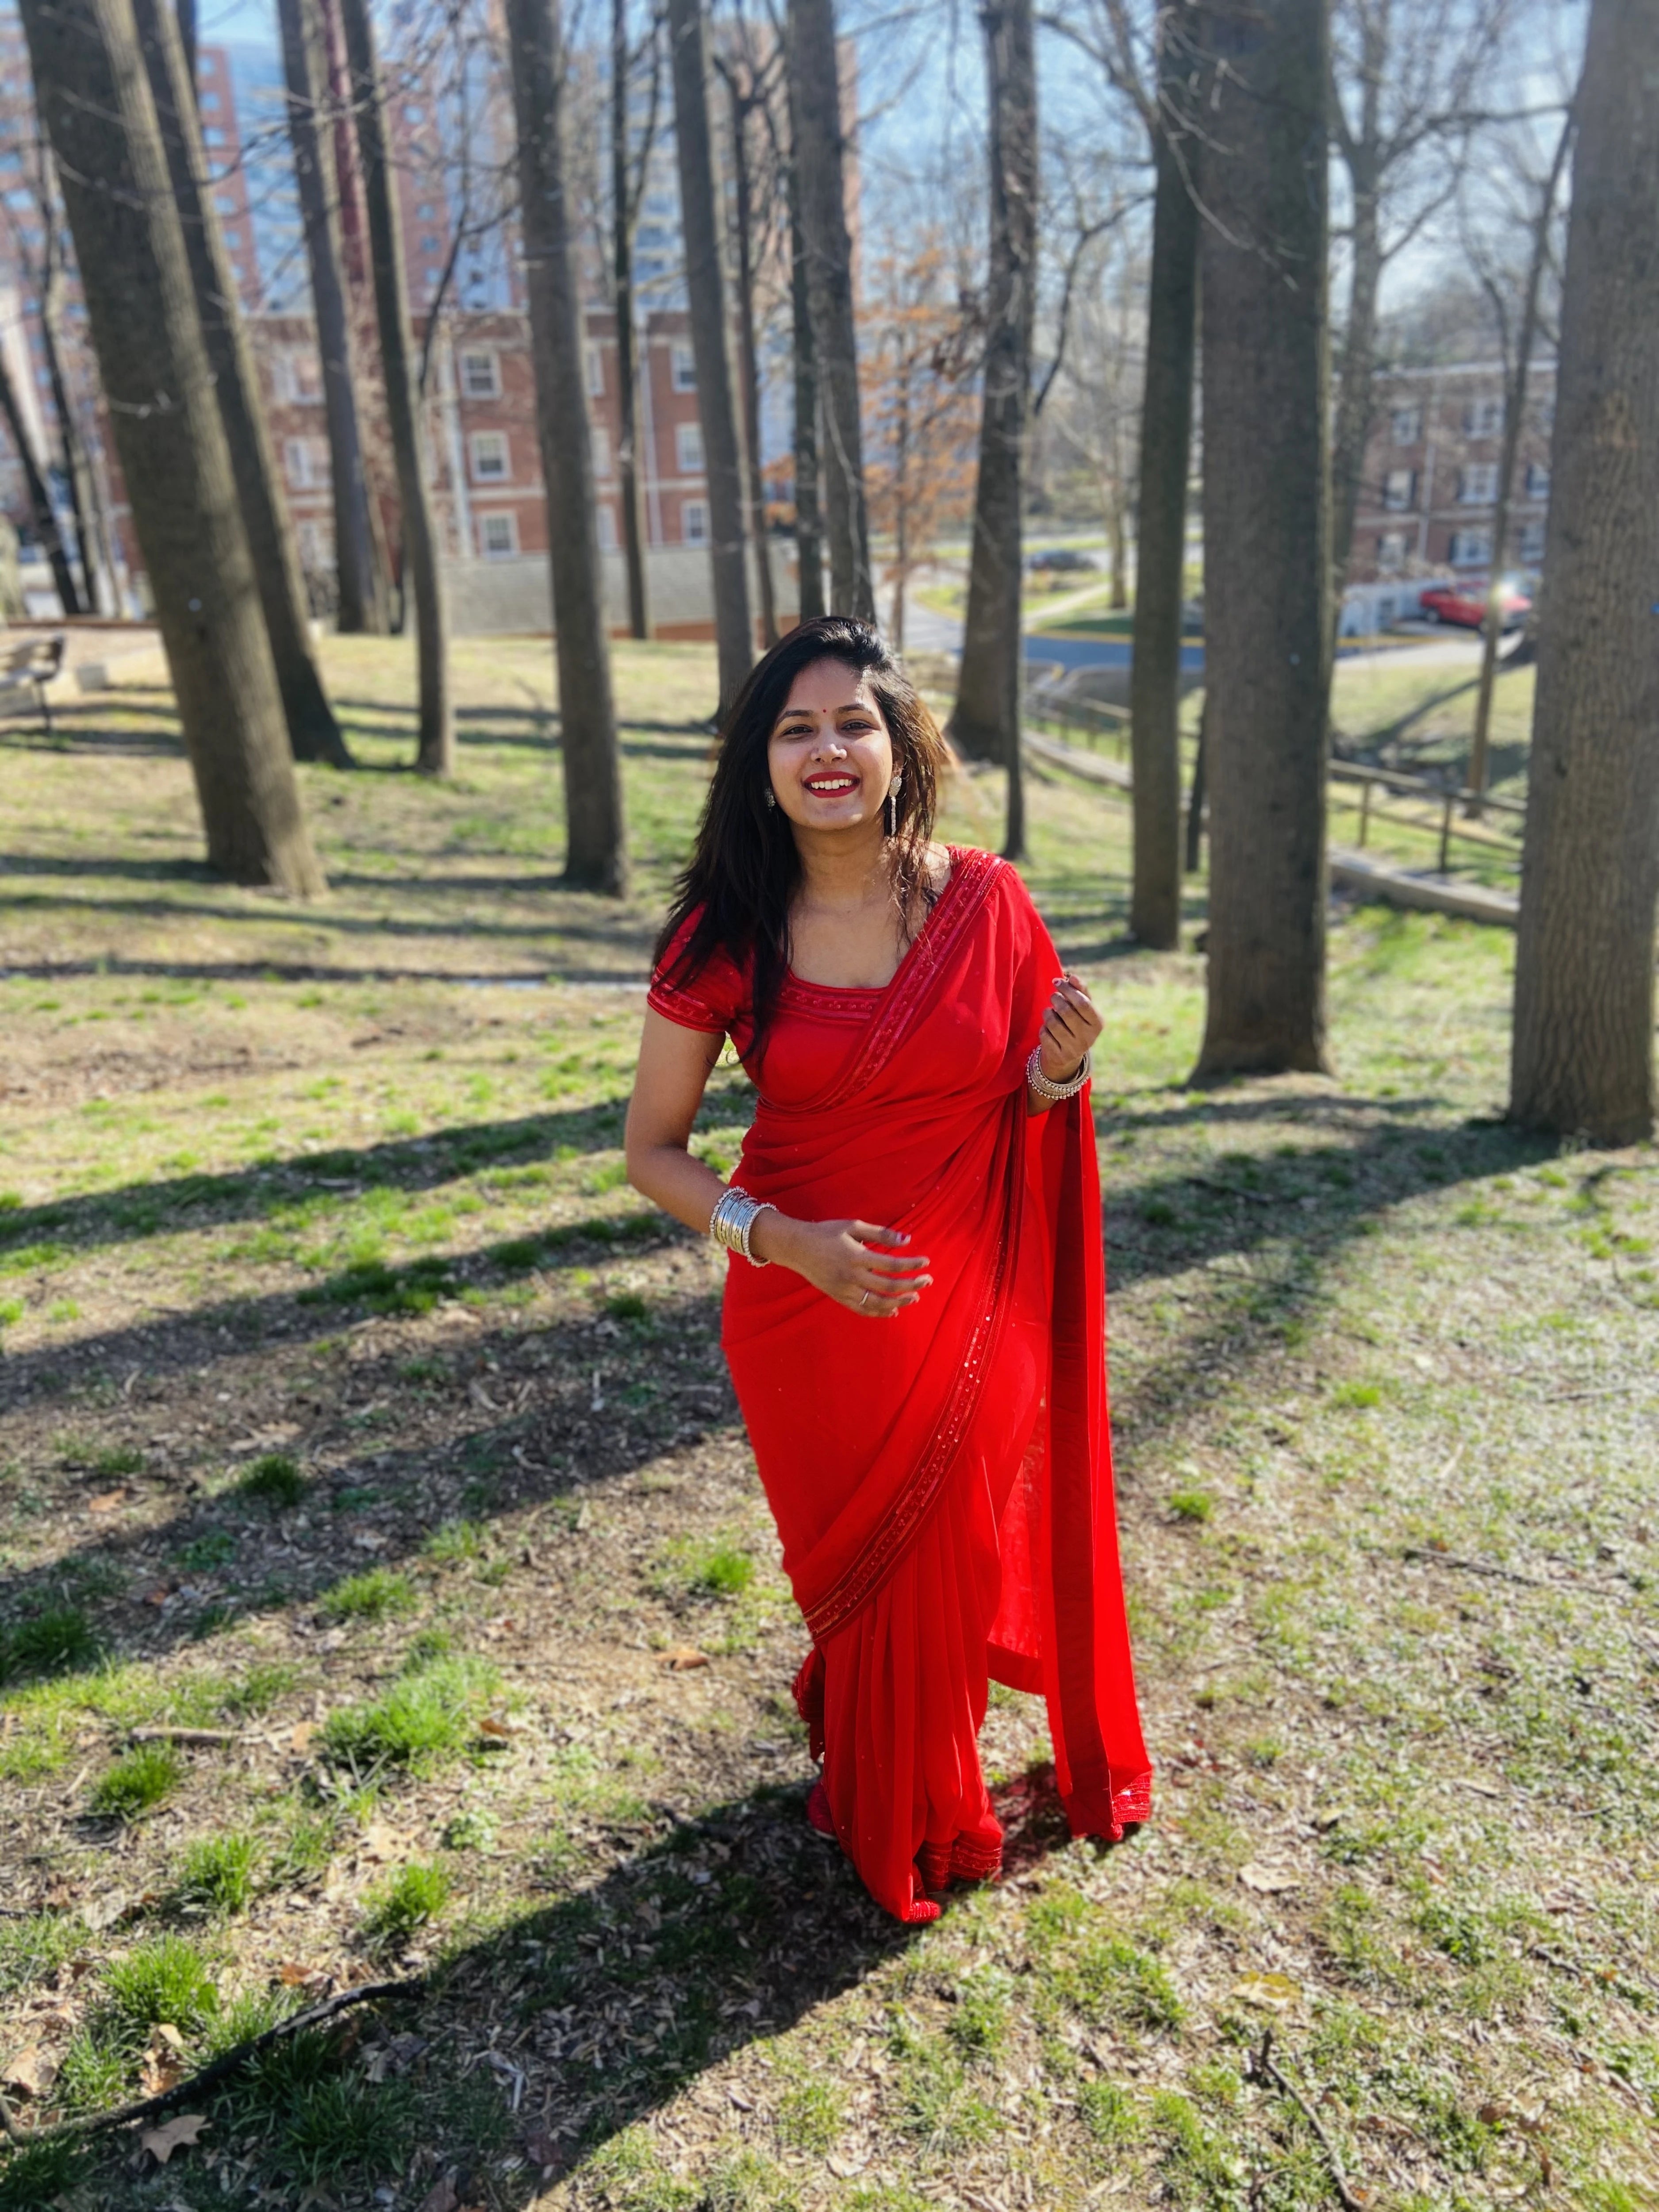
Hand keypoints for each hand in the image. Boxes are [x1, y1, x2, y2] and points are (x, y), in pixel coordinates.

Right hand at [754, 1213, 932, 1317]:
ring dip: (899, 1302)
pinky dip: (879, 1313)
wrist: (797, 1247)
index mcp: (856, 1256)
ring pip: (877, 1303)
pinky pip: (862, 1310)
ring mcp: (844, 1290)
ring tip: (914, 1297)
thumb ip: (881, 1234)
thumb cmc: (827, 1232)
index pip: (892, 1264)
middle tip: (927, 1281)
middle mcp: (851, 1276)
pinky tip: (893, 1311)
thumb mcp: (853, 1226)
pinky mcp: (838, 1297)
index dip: (912, 1265)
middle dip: (912, 1285)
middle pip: (889, 1286)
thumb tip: (907, 1240)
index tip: (926, 1262)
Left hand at [1038, 971, 1101, 1083]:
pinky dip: (1043, 1028)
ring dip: (1048, 1013)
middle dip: (1056, 999)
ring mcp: (1074, 1049)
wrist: (1068, 1054)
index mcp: (1098, 1023)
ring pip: (1053, 1022)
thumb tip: (1072, 977)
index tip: (1057, 981)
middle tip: (1053, 996)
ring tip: (1050, 1012)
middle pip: (1066, 1011)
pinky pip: (1044, 1034)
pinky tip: (1048, 1028)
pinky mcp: (1059, 1056)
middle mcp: (1088, 1038)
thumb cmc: (1076, 1022)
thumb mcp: (1083, 1008)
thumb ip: (1080, 991)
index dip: (1068, 990)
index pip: (1082, 1003)